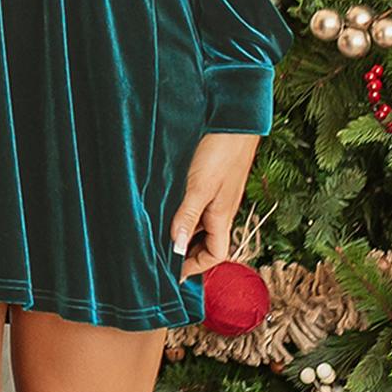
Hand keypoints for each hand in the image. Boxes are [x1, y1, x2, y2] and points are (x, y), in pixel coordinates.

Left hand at [169, 132, 258, 278]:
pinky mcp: (210, 180)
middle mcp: (221, 209)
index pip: (215, 254)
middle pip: (206, 242)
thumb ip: (187, 216)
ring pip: (199, 223)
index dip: (196, 266)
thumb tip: (176, 247)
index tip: (173, 272)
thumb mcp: (200, 186)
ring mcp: (216, 194)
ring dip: (182, 230)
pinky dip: (182, 211)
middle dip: (186, 252)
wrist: (235, 118)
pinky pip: (196, 205)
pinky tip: (164, 205)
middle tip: (158, 255)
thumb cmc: (221, 150)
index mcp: (222, 216)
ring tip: (156, 234)